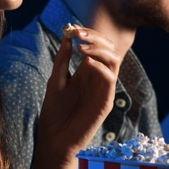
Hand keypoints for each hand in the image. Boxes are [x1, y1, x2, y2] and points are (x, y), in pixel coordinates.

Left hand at [29, 25, 120, 168]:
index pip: (95, 45)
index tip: (72, 28)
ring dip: (100, 49)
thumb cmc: (54, 112)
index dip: (87, 34)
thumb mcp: (55, 81)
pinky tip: (87, 63)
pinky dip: (101, 67)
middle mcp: (97, 78)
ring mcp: (103, 89)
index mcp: (86, 72)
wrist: (55, 140)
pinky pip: (111, 79)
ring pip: (114, 60)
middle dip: (95, 37)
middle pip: (108, 49)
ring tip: (82, 48)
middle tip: (78, 34)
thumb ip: (62, 60)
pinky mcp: (106, 102)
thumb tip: (67, 36)